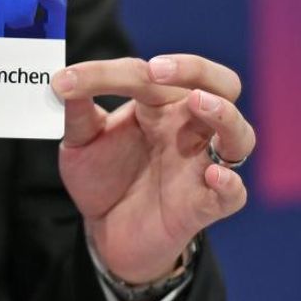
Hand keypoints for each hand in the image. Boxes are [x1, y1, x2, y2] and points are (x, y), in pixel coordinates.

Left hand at [52, 55, 254, 283]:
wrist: (105, 231)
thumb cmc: (101, 178)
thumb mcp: (80, 144)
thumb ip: (76, 114)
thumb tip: (61, 81)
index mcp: (159, 106)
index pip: (147, 76)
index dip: (106, 74)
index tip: (67, 82)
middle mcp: (188, 129)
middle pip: (221, 85)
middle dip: (195, 69)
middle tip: (156, 70)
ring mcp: (201, 166)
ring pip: (239, 134)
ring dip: (223, 114)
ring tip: (198, 102)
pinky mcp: (203, 206)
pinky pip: (233, 193)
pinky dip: (229, 183)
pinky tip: (213, 176)